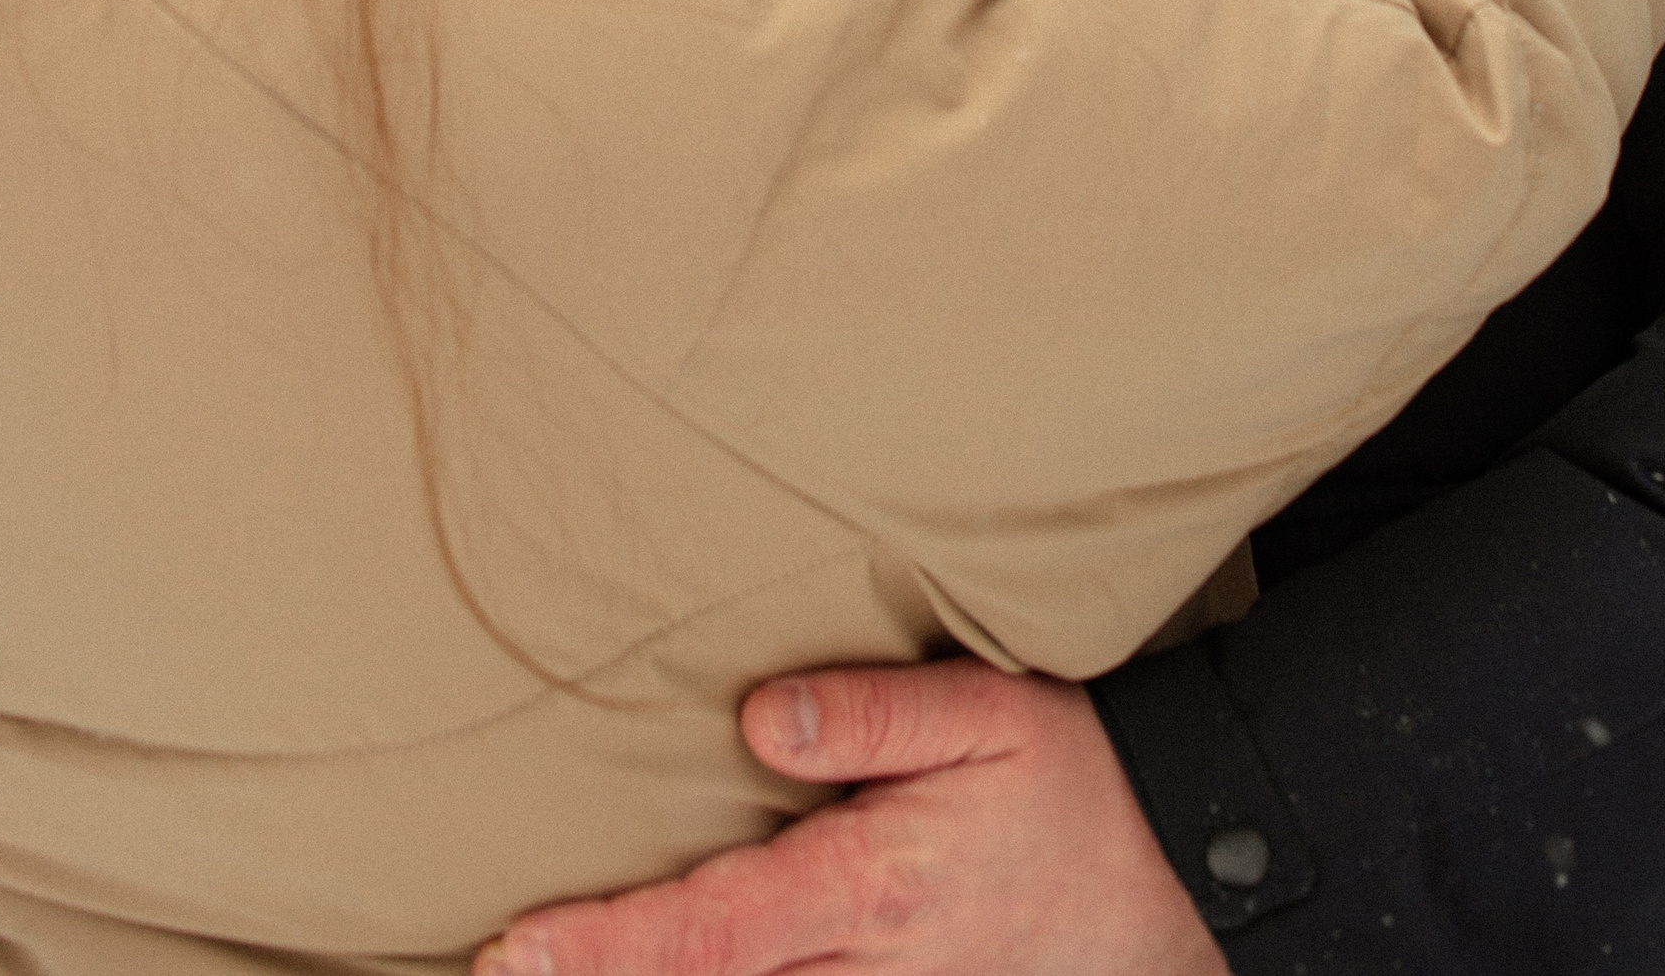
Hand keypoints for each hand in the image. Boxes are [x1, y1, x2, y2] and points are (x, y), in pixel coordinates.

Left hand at [480, 658, 1228, 975]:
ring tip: (541, 968)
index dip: (606, 948)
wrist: (1175, 880)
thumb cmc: (1071, 781)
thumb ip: (872, 714)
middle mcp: (861, 972)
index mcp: (870, 889)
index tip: (512, 950)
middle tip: (490, 967)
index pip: (710, 933)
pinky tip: (654, 967)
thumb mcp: (992, 716)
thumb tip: (755, 722)